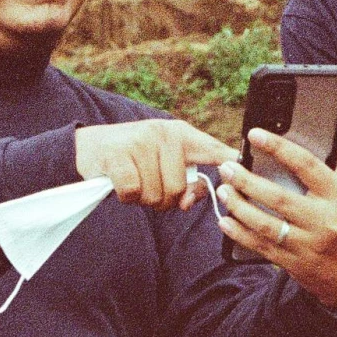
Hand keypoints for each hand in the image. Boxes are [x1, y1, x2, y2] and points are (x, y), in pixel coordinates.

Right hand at [77, 119, 238, 210]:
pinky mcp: (118, 156)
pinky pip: (133, 193)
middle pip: (178, 188)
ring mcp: (140, 143)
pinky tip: (121, 184)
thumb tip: (188, 202)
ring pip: (155, 195)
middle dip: (164, 200)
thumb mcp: (163, 161)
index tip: (246, 173)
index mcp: (181, 134)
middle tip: (150, 188)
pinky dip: (126, 197)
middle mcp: (163, 134)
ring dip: (144, 199)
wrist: (90, 146)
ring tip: (135, 182)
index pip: (214, 150)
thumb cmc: (134, 158)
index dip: (232, 164)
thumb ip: (186, 180)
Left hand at [216, 110, 336, 309]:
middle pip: (278, 197)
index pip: (306, 165)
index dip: (279, 147)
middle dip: (247, 181)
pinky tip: (225, 221)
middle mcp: (324, 220)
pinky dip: (240, 234)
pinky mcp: (294, 263)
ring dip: (239, 207)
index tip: (254, 134)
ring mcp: (308, 244)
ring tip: (223, 190)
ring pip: (266, 224)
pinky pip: (262, 246)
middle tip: (227, 166)